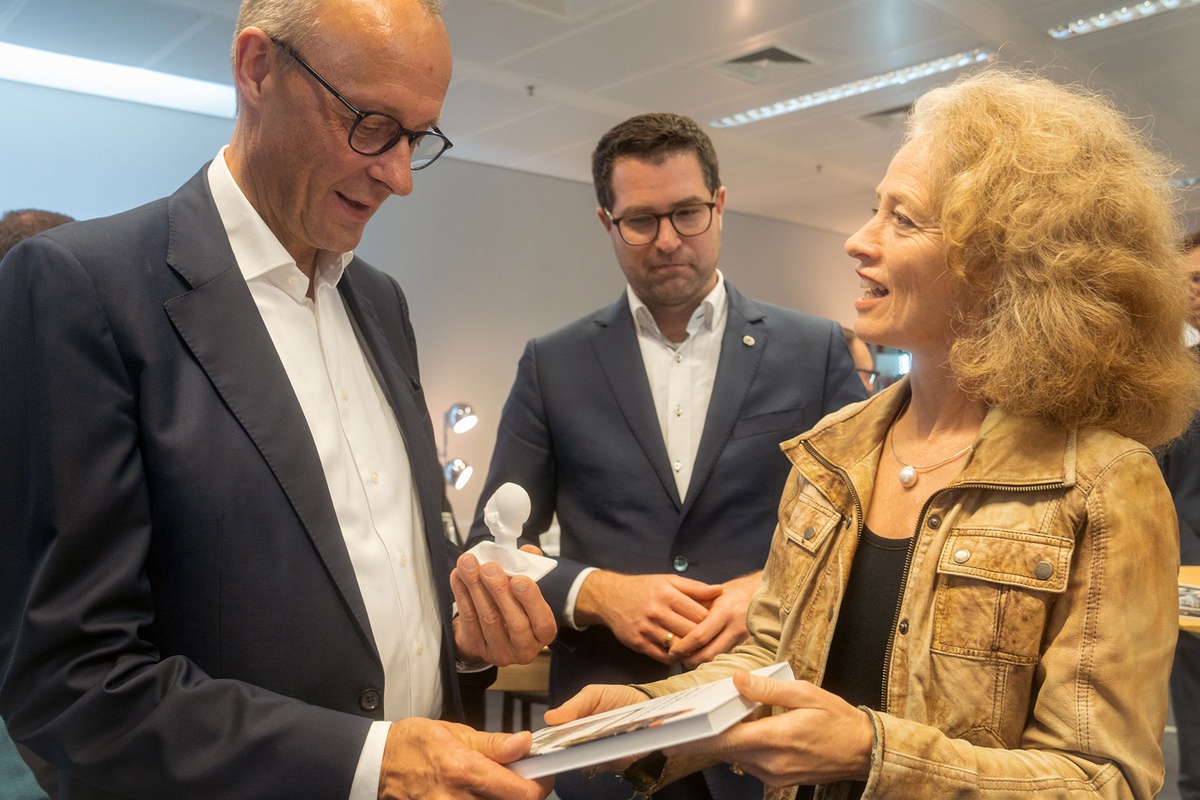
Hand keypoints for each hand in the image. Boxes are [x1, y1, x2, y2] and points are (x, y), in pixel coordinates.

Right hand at [377, 717, 551, 798]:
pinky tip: (480, 795)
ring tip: (498, 786)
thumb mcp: (456, 733)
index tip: (541, 775)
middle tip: (520, 780)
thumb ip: (493, 744)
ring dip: (503, 799)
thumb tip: (525, 743)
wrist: (377, 765)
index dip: (540, 785)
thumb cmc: (414, 745)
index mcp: (464, 771)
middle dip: (523, 795)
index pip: (521, 793)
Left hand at [451, 549, 555, 666]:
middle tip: (489, 568)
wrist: (493, 630)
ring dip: (476, 588)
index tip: (519, 579)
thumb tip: (528, 551)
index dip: (531, 600)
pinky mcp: (477, 646)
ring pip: (488, 619)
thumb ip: (531, 569)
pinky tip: (459, 576)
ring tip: (469, 565)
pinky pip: (468, 619)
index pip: (542, 622)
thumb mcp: (528, 590)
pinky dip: (462, 594)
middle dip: (500, 591)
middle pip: (515, 623)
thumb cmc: (516, 606)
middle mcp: (524, 647)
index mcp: (543, 633)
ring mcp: (500, 650)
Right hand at [543, 684, 650, 772]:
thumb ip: (574, 705)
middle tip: (584, 738)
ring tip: (607, 737)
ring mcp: (600, 755)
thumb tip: (550, 718)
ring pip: (590, 763)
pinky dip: (616, 755)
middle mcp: (583, 745)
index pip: (555, 741)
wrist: (647, 705)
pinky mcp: (617, 762)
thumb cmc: (617, 698)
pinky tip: (623, 742)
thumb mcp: (594, 694)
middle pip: (570, 756)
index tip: (554, 740)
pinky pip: (611, 765)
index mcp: (573, 728)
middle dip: (575, 749)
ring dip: (597, 752)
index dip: (552, 743)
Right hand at [574, 571, 722, 663]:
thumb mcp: (669, 581)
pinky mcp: (639, 644)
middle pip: (691, 632)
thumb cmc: (644, 588)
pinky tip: (680, 652)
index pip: (699, 615)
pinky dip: (675, 657)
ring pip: (679, 647)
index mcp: (667, 594)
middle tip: (709, 639)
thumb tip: (720, 590)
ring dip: (690, 649)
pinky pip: (663, 657)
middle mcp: (656, 612)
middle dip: (702, 637)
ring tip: (697, 647)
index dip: (710, 621)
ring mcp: (646, 629)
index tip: (714, 623)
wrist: (611, 598)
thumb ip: (695, 587)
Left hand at [665, 671, 872, 788]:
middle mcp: (771, 762)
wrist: (863, 751)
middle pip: (724, 749)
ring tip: (718, 716)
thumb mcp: (805, 693)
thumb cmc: (836, 719)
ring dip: (726, 737)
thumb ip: (768, 688)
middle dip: (704, 734)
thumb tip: (738, 680)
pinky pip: (749, 760)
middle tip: (684, 721)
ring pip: (735, 755)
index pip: (725, 740)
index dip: (697, 736)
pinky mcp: (777, 778)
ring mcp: (773, 774)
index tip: (674, 733)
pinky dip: (742, 744)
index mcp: (776, 739)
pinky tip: (747, 727)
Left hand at [672, 571, 759, 667]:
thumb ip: (696, 610)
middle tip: (676, 659)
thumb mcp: (713, 595)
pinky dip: (713, 660)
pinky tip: (704, 657)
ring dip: (700, 662)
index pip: (700, 636)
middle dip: (690, 660)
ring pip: (718, 659)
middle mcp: (735, 627)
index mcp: (724, 612)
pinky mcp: (748, 645)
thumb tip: (676, 627)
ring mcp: (743, 639)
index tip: (671, 650)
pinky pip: (727, 657)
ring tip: (687, 659)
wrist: (762, 593)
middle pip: (708, 654)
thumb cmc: (736, 592)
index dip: (683, 647)